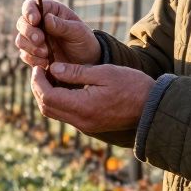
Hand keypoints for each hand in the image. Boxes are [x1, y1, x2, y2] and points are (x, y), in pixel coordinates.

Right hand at [13, 0, 98, 69]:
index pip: (31, 5)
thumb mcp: (77, 31)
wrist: (87, 62)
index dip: (29, 11)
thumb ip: (62, 25)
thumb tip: (46, 18)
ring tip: (46, 54)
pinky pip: (25, 55)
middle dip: (29, 32)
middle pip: (22, 23)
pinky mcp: (33, 54)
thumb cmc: (84, 41)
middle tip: (41, 40)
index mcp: (50, 11)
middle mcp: (39, 23)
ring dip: (30, 47)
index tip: (35, 21)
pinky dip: (33, 59)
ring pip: (20, 40)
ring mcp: (34, 39)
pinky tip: (45, 62)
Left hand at [31, 62, 153, 133]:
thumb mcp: (104, 72)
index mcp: (83, 107)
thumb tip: (54, 68)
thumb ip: (77, 72)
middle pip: (47, 108)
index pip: (48, 96)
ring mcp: (85, 125)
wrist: (152, 107)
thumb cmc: (132, 85)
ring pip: (54, 113)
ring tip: (49, 75)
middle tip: (40, 69)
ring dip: (46, 95)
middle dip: (38, 88)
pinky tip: (62, 85)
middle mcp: (81, 120)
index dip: (38, 81)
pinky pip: (65, 114)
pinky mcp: (89, 124)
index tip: (40, 65)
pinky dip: (58, 100)